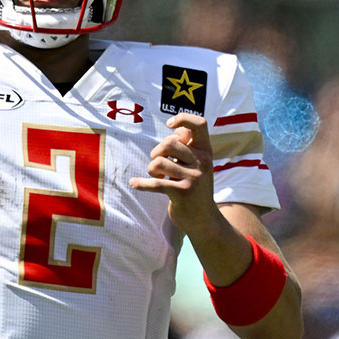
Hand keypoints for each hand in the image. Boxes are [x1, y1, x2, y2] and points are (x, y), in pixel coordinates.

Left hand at [129, 112, 219, 232]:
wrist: (205, 220)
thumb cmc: (195, 187)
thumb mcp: (197, 165)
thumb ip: (188, 147)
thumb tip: (176, 129)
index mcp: (206, 151)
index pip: (200, 124)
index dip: (183, 118)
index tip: (169, 125)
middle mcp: (202, 162)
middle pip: (168, 143)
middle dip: (156, 152)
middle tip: (158, 164)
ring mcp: (193, 178)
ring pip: (159, 162)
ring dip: (151, 169)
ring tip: (156, 177)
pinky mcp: (183, 193)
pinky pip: (155, 184)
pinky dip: (141, 184)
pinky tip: (133, 184)